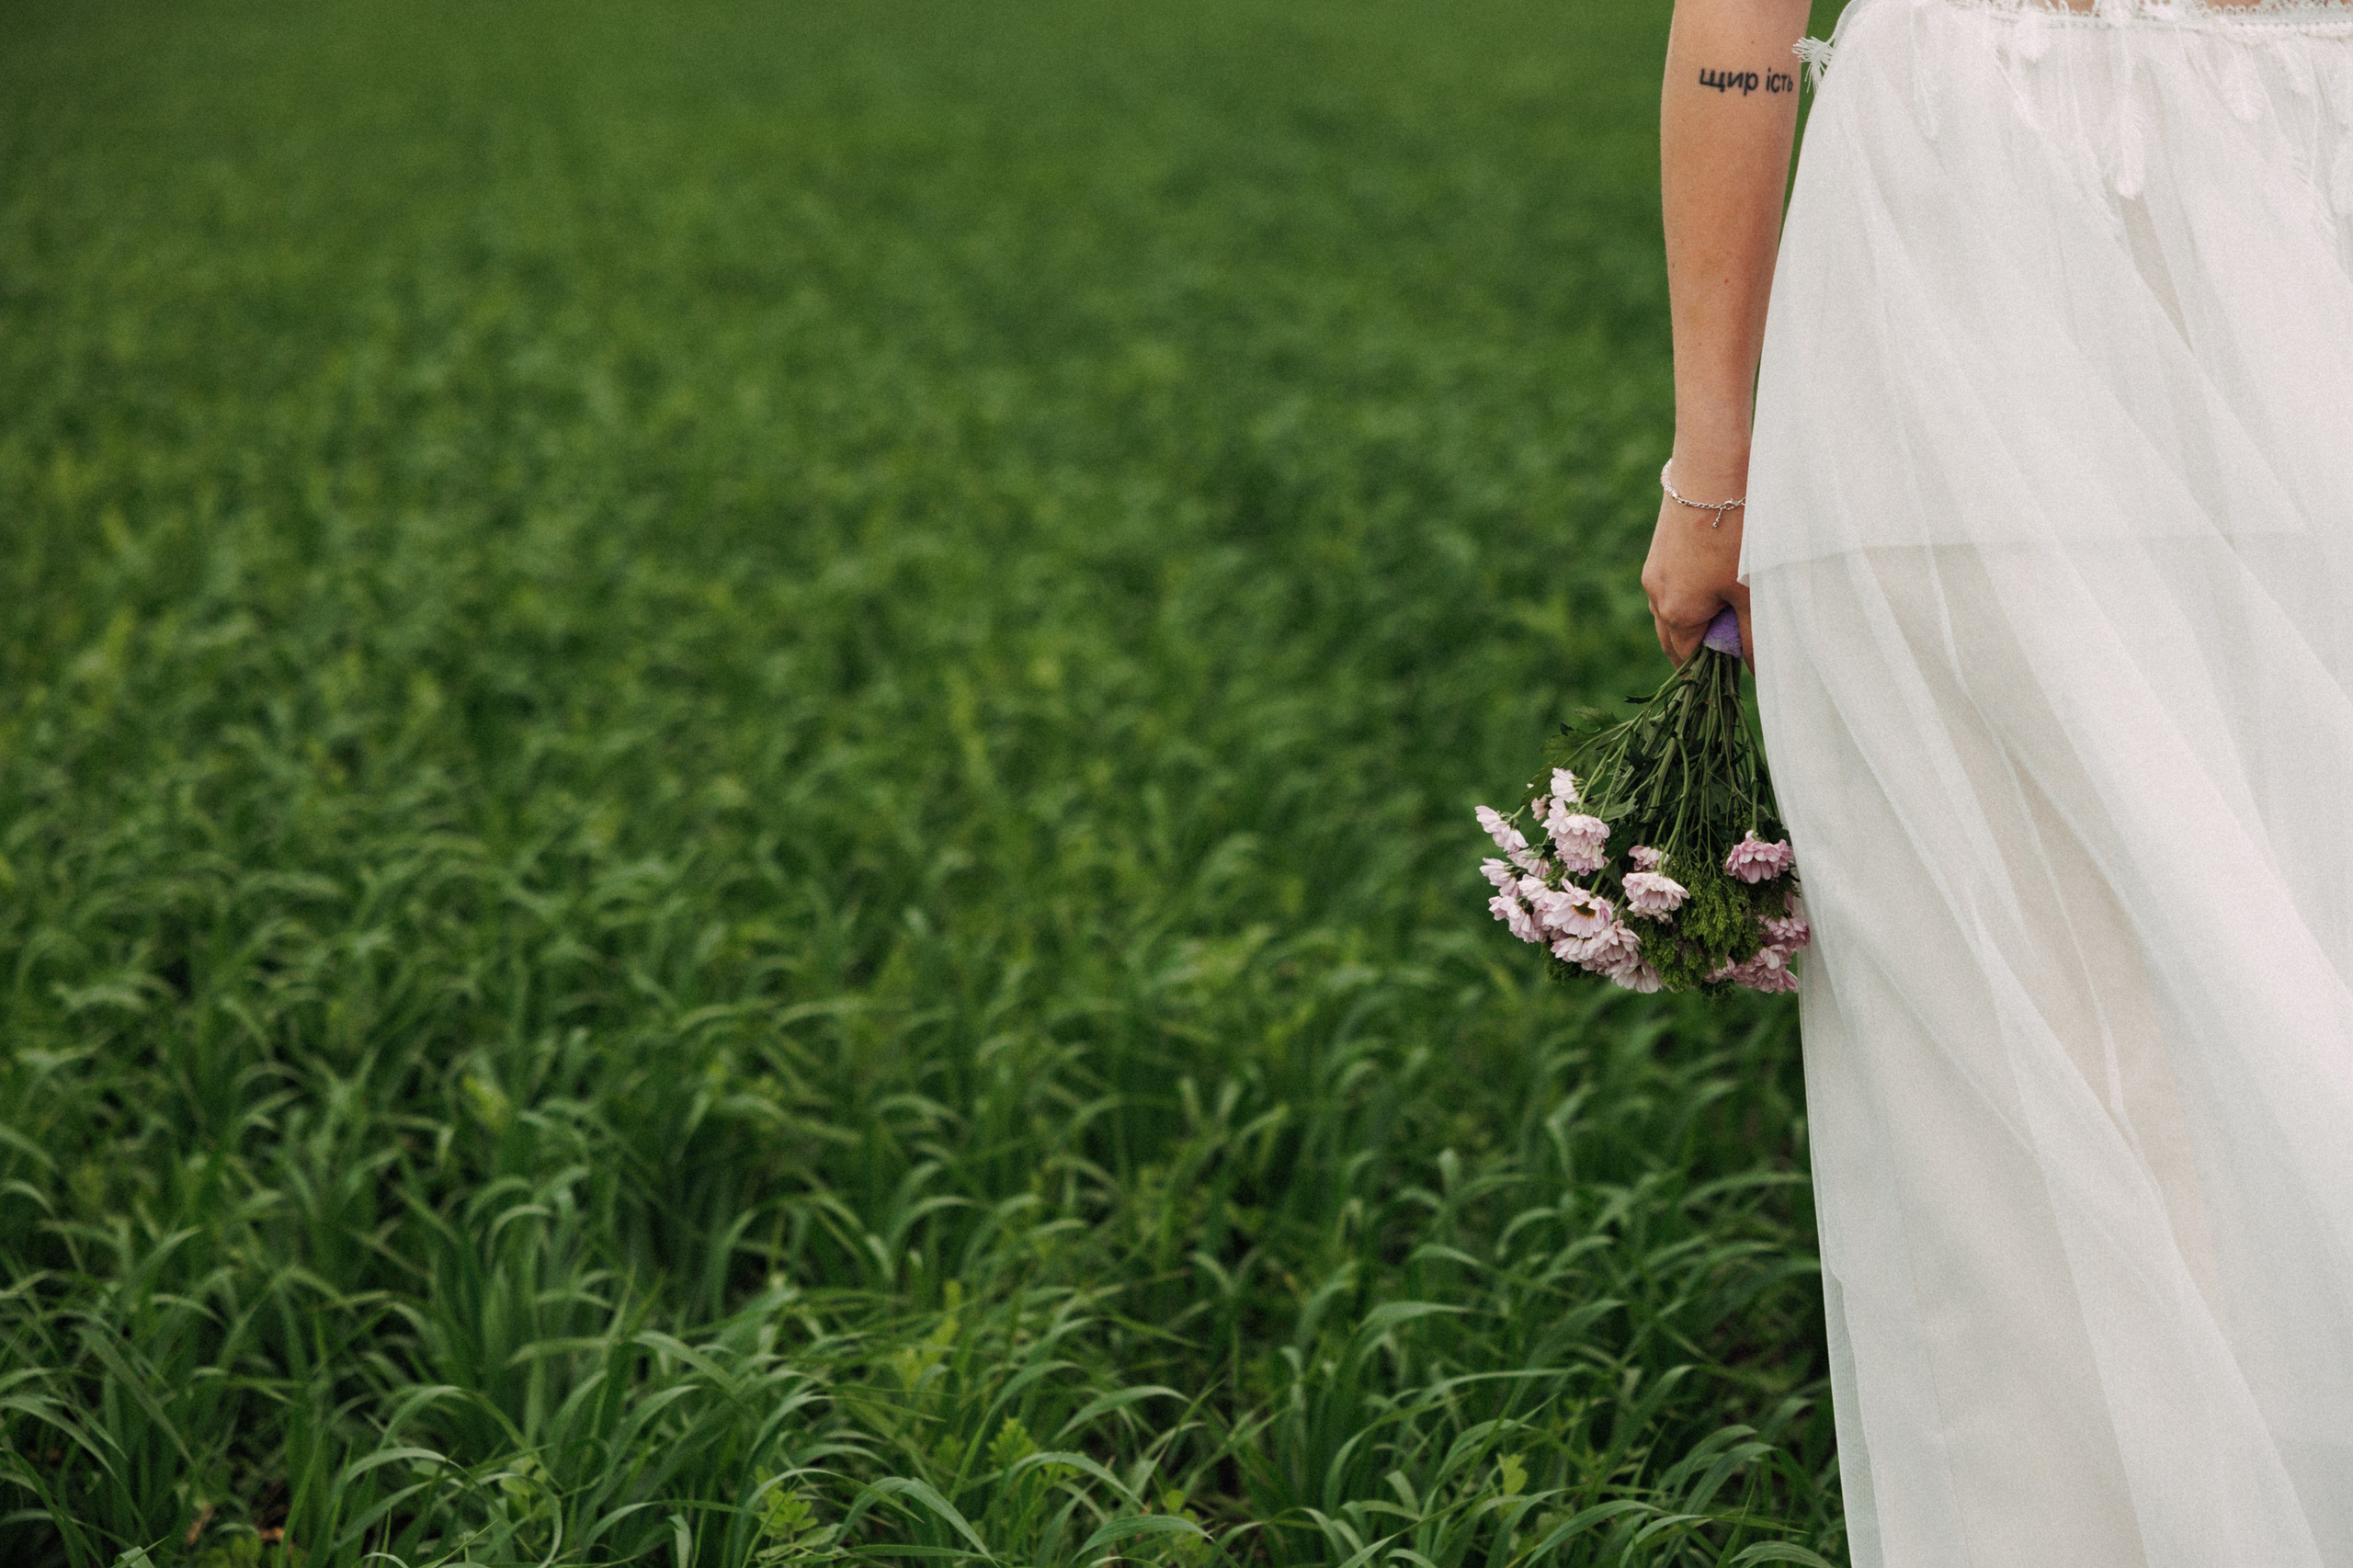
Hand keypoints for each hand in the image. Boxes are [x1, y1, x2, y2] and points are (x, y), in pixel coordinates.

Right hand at [1640, 456, 1751, 665]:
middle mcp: (1655, 596)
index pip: (1688, 660)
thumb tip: (1758, 674)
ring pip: (1671, 612)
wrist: (1712, 470)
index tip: (1736, 670)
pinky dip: (1691, 595)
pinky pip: (1671, 587)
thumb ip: (1753, 636)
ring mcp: (1653, 571)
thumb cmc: (1737, 534)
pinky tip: (1720, 578)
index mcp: (1676, 613)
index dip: (1712, 671)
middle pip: (1674, 640)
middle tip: (1737, 644)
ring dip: (1696, 620)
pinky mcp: (1659, 549)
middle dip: (1701, 649)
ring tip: (1733, 608)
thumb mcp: (1750, 591)